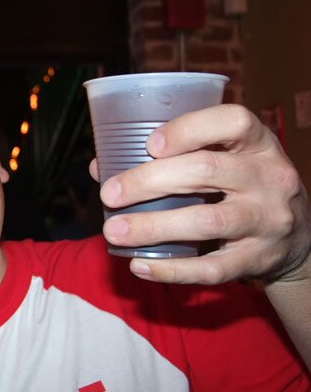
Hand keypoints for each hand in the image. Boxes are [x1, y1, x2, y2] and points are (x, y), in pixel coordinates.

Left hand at [91, 104, 310, 284]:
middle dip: (148, 182)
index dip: (188, 129)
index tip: (150, 145)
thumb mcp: (224, 161)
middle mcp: (269, 178)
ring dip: (152, 226)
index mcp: (258, 144)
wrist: (298, 240)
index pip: (234, 121)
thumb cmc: (242, 188)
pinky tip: (139, 264)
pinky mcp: (258, 259)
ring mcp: (267, 221)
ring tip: (113, 231)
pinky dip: (171, 269)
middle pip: (206, 171)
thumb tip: (100, 166)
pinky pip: (212, 268)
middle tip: (108, 195)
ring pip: (206, 222)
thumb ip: (171, 158)